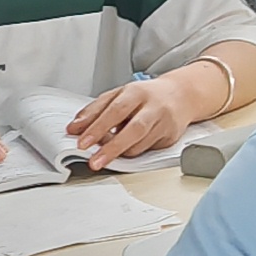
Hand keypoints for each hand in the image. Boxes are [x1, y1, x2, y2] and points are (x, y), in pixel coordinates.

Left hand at [67, 76, 193, 162]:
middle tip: (94, 162)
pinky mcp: (170, 137)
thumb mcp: (118, 95)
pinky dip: (132, 151)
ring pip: (140, 145)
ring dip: (119, 152)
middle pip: (134, 129)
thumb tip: (74, 129)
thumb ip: (94, 111)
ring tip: (106, 154)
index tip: (82, 143)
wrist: (181, 95)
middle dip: (112, 148)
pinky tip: (127, 146)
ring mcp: (165, 123)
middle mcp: (154, 107)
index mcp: (137, 92)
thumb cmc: (145, 96)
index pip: (116, 110)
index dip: (98, 127)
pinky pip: (146, 150)